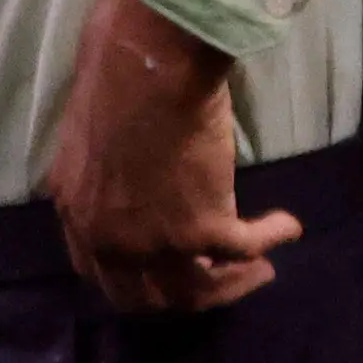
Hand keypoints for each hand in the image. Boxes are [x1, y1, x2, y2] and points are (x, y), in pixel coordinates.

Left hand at [42, 0, 300, 311]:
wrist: (148, 65)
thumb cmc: (115, 78)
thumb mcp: (90, 139)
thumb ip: (103, 174)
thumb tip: (130, 176)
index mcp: (75, 211)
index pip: (99, 272)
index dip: (135, 279)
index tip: (163, 270)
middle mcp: (109, 239)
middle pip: (147, 297)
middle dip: (185, 293)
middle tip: (217, 280)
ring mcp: (154, 241)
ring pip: (199, 289)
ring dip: (235, 283)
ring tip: (262, 269)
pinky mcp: (202, 229)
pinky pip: (245, 249)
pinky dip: (271, 239)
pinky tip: (287, 227)